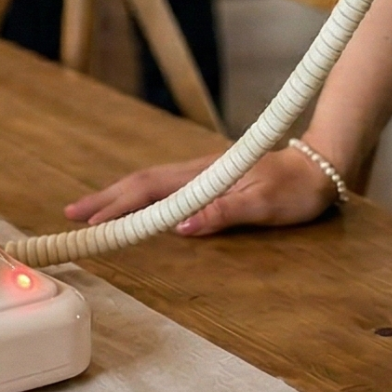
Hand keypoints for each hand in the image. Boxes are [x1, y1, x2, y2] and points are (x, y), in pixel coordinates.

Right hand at [64, 148, 338, 236]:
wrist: (320, 165)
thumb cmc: (297, 188)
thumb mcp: (265, 204)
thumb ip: (224, 213)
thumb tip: (180, 226)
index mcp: (203, 176)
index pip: (148, 191)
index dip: (116, 206)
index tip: (88, 222)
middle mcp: (196, 172)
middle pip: (140, 184)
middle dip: (104, 199)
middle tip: (70, 216)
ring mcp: (202, 175)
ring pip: (149, 185)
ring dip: (117, 198)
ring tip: (91, 212)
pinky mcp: (210, 180)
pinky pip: (164, 189)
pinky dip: (139, 198)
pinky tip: (134, 207)